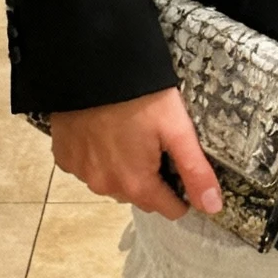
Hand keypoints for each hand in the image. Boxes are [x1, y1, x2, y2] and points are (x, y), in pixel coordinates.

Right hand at [50, 87, 222, 221]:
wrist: (90, 68)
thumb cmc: (139, 96)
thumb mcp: (176, 129)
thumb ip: (195, 171)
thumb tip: (212, 207)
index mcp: (135, 184)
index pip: (169, 209)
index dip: (181, 193)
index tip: (182, 167)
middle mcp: (105, 186)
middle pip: (140, 196)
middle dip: (152, 179)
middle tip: (156, 145)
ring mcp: (81, 172)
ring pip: (113, 184)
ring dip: (124, 170)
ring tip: (130, 136)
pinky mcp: (64, 157)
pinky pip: (89, 168)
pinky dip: (99, 158)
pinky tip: (104, 134)